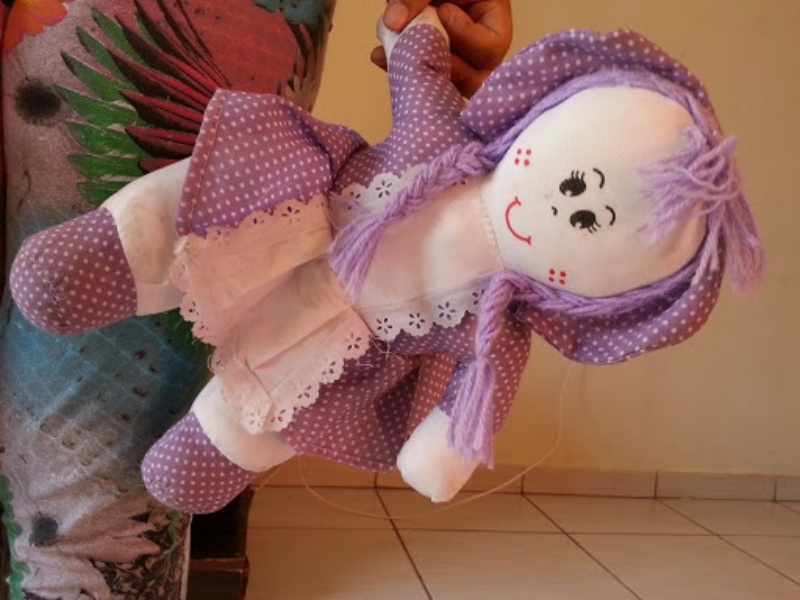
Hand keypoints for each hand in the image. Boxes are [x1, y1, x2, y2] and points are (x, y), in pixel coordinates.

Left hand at [372, 0, 511, 97]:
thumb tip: (392, 23)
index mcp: (492, 17)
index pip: (492, 45)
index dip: (467, 37)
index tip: (443, 12)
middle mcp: (477, 42)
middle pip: (475, 75)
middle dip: (443, 68)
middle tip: (420, 55)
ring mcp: (455, 54)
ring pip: (447, 81)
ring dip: (419, 70)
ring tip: (391, 55)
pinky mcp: (432, 59)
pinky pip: (421, 73)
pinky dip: (400, 66)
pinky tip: (380, 56)